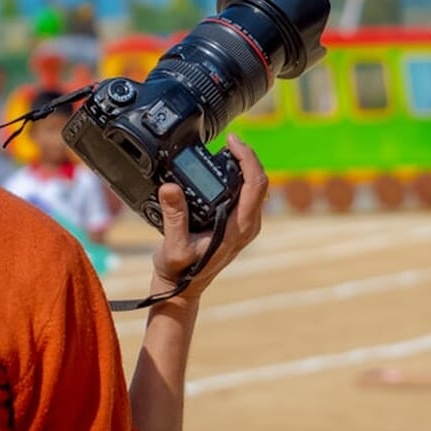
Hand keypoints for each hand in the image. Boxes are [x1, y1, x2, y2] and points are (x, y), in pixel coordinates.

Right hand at [148, 134, 265, 304]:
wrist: (182, 290)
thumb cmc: (179, 271)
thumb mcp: (173, 245)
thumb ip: (174, 216)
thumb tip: (170, 187)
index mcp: (238, 228)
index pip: (256, 184)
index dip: (247, 157)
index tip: (232, 141)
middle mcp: (248, 226)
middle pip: (260, 182)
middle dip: (247, 156)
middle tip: (228, 141)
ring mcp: (246, 226)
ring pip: (256, 187)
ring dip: (244, 166)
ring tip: (226, 150)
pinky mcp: (239, 225)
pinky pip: (248, 194)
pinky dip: (239, 177)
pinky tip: (223, 168)